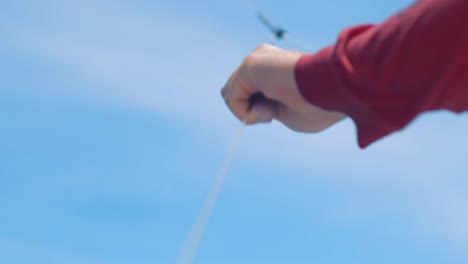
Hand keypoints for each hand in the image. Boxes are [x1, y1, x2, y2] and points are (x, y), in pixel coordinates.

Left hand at [221, 44, 345, 132]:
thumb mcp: (288, 114)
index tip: (275, 117)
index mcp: (277, 69)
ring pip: (231, 93)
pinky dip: (242, 112)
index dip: (258, 111)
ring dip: (247, 112)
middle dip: (250, 110)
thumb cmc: (320, 105)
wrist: (333, 90)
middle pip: (237, 91)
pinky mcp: (250, 65)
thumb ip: (267, 111)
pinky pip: (231, 96)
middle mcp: (265, 60)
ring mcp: (257, 60)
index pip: (250, 91)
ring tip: (272, 114)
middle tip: (272, 116)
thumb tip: (249, 112)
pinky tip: (266, 112)